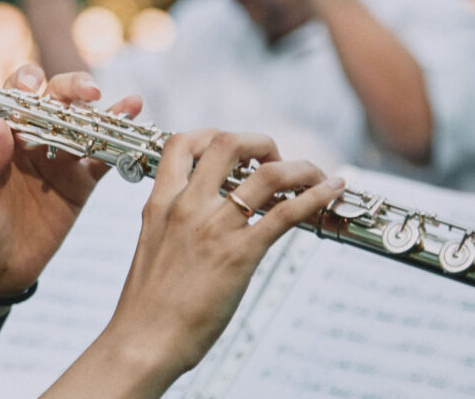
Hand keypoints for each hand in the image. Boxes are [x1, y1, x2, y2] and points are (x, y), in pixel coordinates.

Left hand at [0, 66, 141, 297]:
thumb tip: (2, 123)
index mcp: (1, 137)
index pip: (16, 97)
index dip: (27, 83)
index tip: (35, 87)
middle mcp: (32, 141)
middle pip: (56, 101)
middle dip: (73, 88)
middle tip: (89, 92)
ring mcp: (59, 161)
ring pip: (84, 126)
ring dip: (106, 113)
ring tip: (128, 106)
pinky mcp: (79, 185)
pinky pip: (101, 160)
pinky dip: (118, 146)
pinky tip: (133, 132)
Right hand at [105, 130, 344, 382]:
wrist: (142, 340)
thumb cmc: (146, 306)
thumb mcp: (152, 248)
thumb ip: (172, 226)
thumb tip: (196, 223)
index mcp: (160, 203)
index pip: (180, 143)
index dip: (211, 134)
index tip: (233, 148)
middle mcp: (186, 206)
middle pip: (227, 143)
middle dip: (259, 142)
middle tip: (274, 159)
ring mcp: (214, 228)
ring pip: (267, 173)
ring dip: (300, 167)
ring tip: (313, 174)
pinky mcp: (239, 254)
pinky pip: (286, 213)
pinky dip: (316, 195)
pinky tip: (332, 190)